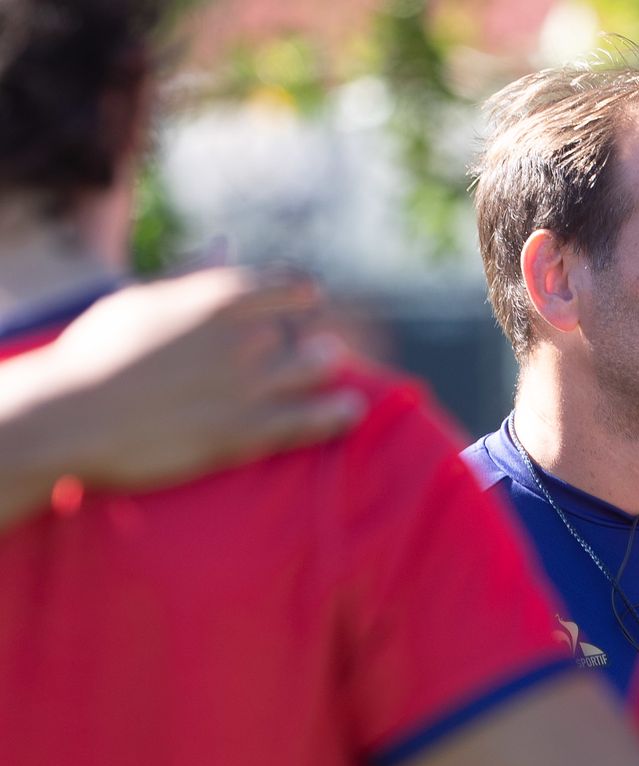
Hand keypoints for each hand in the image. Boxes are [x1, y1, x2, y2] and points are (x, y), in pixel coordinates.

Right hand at [34, 266, 365, 489]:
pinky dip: (338, 413)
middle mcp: (247, 334)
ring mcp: (252, 383)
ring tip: (324, 381)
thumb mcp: (144, 300)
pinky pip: (314, 419)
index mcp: (222, 296)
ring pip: (321, 367)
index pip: (294, 287)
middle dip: (311, 342)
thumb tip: (226, 243)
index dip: (300, 301)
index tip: (303, 310)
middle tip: (307, 355)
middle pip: (311, 328)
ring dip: (323, 372)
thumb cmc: (97, 355)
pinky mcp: (249, 430)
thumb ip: (194, 273)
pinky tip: (349, 410)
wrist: (70, 418)